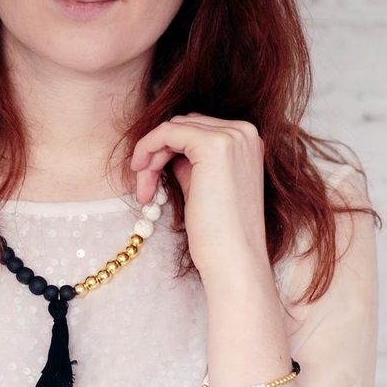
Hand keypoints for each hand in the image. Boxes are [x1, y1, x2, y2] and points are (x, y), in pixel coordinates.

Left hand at [129, 112, 268, 282]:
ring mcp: (232, 136)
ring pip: (172, 129)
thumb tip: (167, 152)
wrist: (233, 259)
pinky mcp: (213, 145)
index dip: (167, 153)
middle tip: (144, 191)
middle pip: (182, 126)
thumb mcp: (203, 186)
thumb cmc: (218, 233)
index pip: (195, 131)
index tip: (150, 185)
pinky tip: (140, 172)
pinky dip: (147, 147)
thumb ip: (191, 163)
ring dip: (150, 156)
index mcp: (246, 141)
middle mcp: (244, 132)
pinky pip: (167, 132)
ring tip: (144, 192)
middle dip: (156, 155)